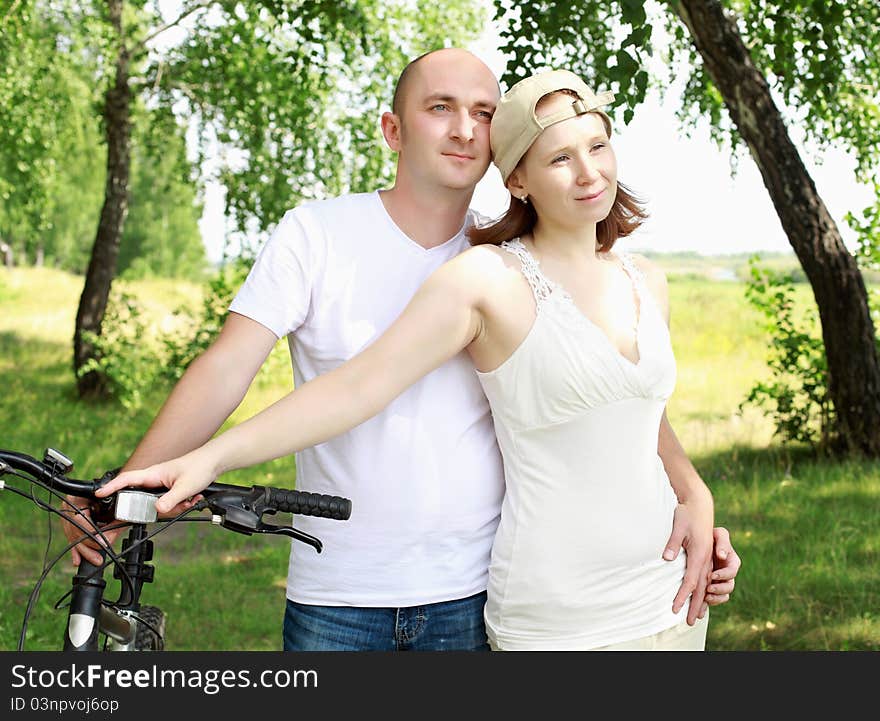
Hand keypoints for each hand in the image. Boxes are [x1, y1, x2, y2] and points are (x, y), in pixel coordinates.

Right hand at [60, 494, 122, 566]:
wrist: (121, 488)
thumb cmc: (122, 494)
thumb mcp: (122, 507)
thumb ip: (115, 524)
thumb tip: (107, 541)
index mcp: (81, 495)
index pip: (79, 518)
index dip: (90, 533)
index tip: (101, 543)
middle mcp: (71, 502)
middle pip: (74, 529)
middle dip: (87, 545)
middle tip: (98, 556)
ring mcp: (70, 511)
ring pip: (72, 535)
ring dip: (83, 549)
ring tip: (95, 559)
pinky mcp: (73, 520)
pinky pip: (73, 535)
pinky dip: (77, 548)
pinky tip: (78, 559)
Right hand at [95, 450, 214, 513]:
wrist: (214, 462)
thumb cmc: (200, 467)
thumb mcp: (185, 486)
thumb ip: (171, 500)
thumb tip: (157, 510)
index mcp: (153, 474)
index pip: (127, 479)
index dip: (111, 487)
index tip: (98, 494)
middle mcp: (155, 479)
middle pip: (144, 500)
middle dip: (161, 508)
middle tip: (179, 505)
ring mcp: (162, 485)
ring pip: (159, 505)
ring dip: (175, 506)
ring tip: (190, 499)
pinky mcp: (170, 490)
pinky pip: (169, 504)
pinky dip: (181, 505)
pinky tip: (192, 499)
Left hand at [663, 500, 713, 625]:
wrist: (699, 502)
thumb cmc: (686, 513)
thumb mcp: (677, 525)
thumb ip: (672, 543)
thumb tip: (666, 559)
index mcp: (700, 553)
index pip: (691, 580)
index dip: (683, 596)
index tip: (675, 609)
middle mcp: (706, 558)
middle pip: (701, 587)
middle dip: (694, 605)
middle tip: (688, 622)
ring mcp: (708, 557)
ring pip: (706, 584)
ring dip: (701, 601)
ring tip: (697, 616)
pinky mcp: (707, 554)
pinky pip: (707, 576)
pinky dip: (704, 590)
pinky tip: (701, 598)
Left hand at [705, 526, 740, 605]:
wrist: (702, 536)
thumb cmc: (711, 534)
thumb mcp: (718, 534)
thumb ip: (722, 543)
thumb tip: (721, 555)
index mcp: (732, 560)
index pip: (731, 571)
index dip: (723, 575)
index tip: (712, 576)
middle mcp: (728, 573)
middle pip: (728, 586)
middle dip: (719, 591)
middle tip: (708, 590)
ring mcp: (721, 580)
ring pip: (723, 595)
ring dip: (715, 598)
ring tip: (705, 597)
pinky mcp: (712, 585)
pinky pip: (715, 598)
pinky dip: (710, 602)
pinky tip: (701, 604)